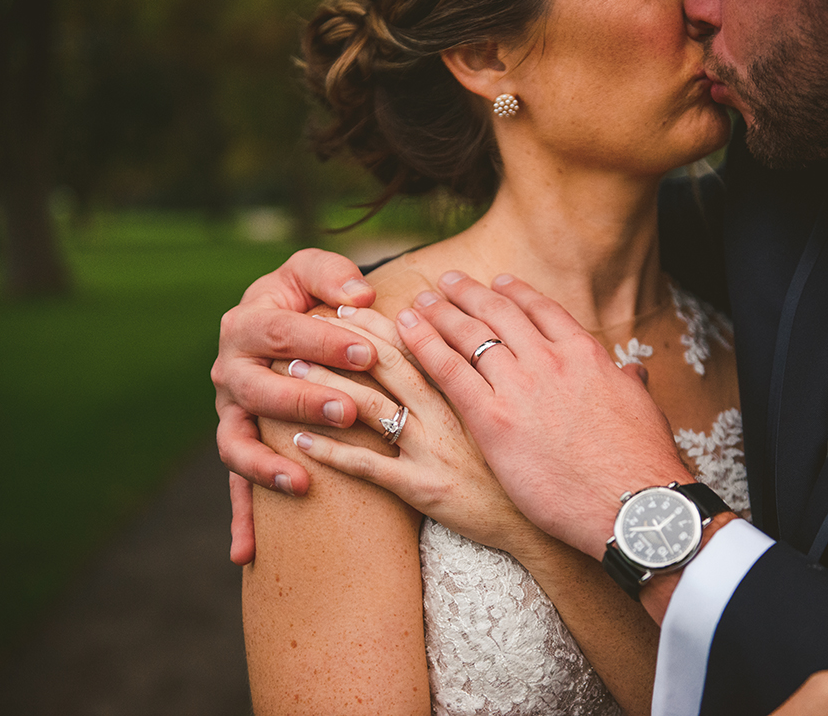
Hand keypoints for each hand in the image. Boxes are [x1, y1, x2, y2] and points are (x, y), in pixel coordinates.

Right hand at [212, 248, 377, 496]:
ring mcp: (231, 414)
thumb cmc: (306, 297)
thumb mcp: (314, 273)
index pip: (281, 331)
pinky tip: (248, 552)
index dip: (322, 340)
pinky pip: (235, 486)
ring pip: (236, 443)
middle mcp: (230, 371)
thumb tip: (359, 294)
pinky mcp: (238, 447)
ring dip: (265, 465)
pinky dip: (241, 519)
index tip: (366, 351)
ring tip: (300, 481)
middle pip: (257, 389)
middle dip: (302, 401)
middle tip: (348, 410)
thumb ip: (331, 274)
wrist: (282, 325)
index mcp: (247, 322)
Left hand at [287, 309, 539, 553]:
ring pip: (371, 407)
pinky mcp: (423, 488)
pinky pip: (369, 467)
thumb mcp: (509, 415)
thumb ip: (483, 385)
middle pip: (388, 366)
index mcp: (469, 392)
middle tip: (308, 323)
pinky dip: (332, 453)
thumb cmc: (522, 468)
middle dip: (345, 342)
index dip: (381, 322)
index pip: (420, 344)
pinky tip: (300, 442)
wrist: (538, 521)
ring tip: (290, 369)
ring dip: (327, 385)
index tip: (350, 306)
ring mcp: (433, 450)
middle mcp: (447, 414)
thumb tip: (461, 358)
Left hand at [394, 271, 692, 559]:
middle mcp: (549, 361)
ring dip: (440, 313)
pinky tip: (407, 330)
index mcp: (585, 355)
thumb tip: (632, 370)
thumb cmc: (641, 463)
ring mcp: (519, 387)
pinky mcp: (492, 420)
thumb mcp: (642, 408)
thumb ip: (628, 382)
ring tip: (419, 302)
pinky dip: (424, 345)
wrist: (630, 503)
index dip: (516, 294)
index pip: (542, 311)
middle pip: (499, 315)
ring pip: (469, 336)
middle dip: (469, 294)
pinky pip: (448, 371)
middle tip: (447, 282)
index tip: (498, 283)